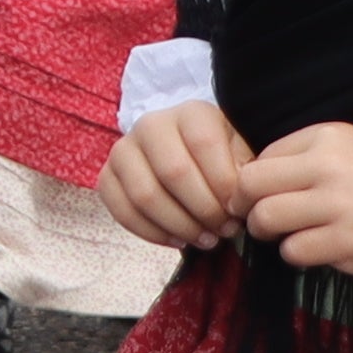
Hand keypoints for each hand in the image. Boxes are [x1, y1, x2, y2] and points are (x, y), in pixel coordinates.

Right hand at [99, 96, 254, 252]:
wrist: (186, 154)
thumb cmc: (220, 156)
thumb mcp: (241, 152)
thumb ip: (245, 170)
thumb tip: (238, 200)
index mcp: (189, 112)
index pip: (203, 144)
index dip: (223, 184)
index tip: (239, 209)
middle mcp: (150, 125)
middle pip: (173, 172)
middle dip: (203, 209)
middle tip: (224, 230)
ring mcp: (123, 150)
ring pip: (145, 195)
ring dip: (180, 225)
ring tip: (206, 239)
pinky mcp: (107, 176)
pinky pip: (122, 211)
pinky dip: (152, 233)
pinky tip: (178, 240)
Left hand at [236, 121, 352, 284]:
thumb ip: (306, 160)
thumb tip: (251, 185)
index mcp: (327, 137)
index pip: (260, 159)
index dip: (253, 184)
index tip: (261, 199)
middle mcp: (328, 166)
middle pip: (249, 187)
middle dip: (247, 208)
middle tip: (261, 221)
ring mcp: (337, 205)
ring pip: (266, 221)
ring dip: (273, 234)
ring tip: (295, 236)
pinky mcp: (348, 243)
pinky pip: (294, 252)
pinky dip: (301, 255)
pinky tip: (325, 249)